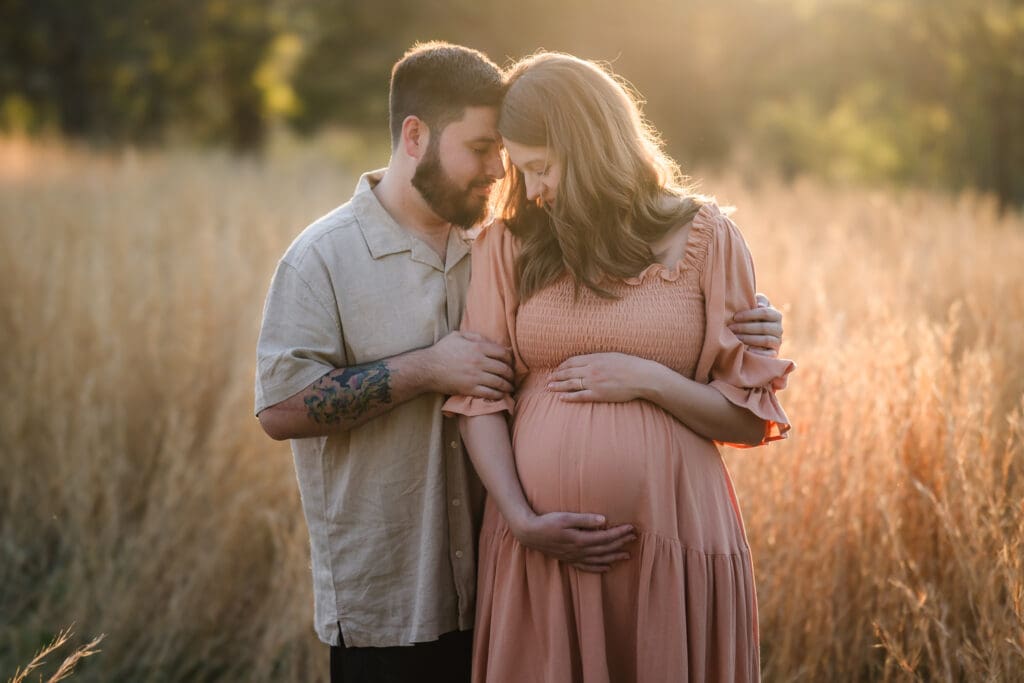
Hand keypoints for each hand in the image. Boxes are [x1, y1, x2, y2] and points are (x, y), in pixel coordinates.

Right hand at [427, 332, 513, 398]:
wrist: (427, 368)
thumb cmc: (441, 350)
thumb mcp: (458, 336)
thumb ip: (475, 336)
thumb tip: (490, 341)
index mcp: (478, 347)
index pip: (503, 353)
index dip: (510, 359)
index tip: (510, 363)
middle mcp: (479, 361)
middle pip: (504, 368)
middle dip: (511, 374)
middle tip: (512, 377)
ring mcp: (475, 376)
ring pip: (499, 382)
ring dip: (508, 386)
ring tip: (510, 388)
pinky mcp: (470, 389)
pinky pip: (490, 393)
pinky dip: (498, 395)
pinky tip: (500, 395)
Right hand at [510, 511, 635, 572]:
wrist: (529, 534)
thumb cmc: (547, 522)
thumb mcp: (566, 517)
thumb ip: (585, 520)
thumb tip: (604, 520)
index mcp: (580, 540)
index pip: (606, 537)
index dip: (620, 533)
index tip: (631, 528)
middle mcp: (579, 551)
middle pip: (605, 549)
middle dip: (621, 543)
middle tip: (634, 538)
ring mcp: (574, 557)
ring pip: (599, 560)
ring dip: (614, 557)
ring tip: (627, 555)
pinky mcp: (569, 560)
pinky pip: (587, 567)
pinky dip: (599, 568)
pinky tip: (607, 568)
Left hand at [547, 353, 654, 402]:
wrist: (642, 377)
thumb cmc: (630, 365)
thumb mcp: (612, 356)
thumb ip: (598, 358)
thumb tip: (589, 360)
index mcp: (595, 358)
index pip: (572, 361)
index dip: (562, 366)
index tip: (556, 369)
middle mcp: (592, 369)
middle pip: (568, 372)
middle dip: (556, 375)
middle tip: (547, 379)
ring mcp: (594, 382)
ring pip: (571, 384)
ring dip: (558, 386)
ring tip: (549, 388)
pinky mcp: (599, 394)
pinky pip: (580, 396)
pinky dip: (569, 397)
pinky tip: (560, 398)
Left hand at [729, 293, 782, 356]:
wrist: (756, 336)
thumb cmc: (753, 317)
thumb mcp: (756, 306)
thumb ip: (759, 300)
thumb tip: (760, 305)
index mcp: (776, 315)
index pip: (765, 313)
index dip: (749, 315)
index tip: (735, 317)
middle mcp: (779, 328)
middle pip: (763, 327)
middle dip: (745, 328)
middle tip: (731, 329)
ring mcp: (777, 342)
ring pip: (765, 340)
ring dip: (749, 339)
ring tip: (735, 338)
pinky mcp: (774, 353)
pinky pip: (769, 354)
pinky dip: (759, 353)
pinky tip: (747, 351)